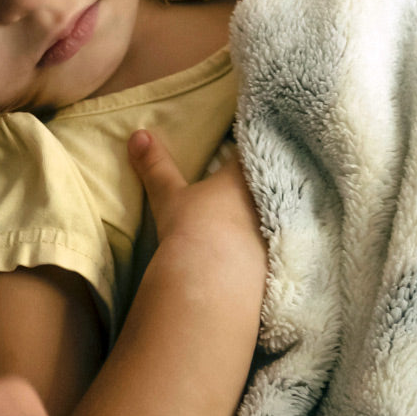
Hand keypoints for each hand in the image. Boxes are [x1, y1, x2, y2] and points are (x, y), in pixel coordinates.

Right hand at [128, 131, 265, 271]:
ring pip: (279, 215)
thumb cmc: (193, 226)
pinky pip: (278, 248)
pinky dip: (270, 248)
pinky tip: (262, 255)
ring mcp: (277, 232)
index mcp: (243, 177)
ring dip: (270, 216)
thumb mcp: (169, 195)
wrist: (214, 281)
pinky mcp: (278, 263)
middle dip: (264, 184)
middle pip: (273, 183)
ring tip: (261, 219)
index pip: (252, 155)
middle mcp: (267, 200)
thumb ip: (155, 165)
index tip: (249, 147)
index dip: (250, 150)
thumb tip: (137, 134)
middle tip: (258, 183)